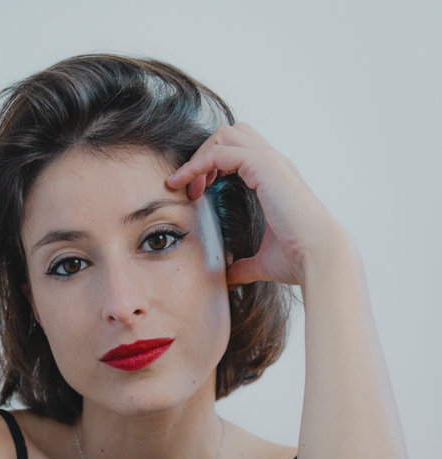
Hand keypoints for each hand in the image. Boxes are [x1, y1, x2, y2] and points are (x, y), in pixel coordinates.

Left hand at [166, 123, 341, 286]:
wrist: (318, 256)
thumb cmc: (298, 258)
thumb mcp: (263, 261)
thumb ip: (244, 265)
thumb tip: (229, 277)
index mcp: (275, 178)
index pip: (238, 152)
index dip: (212, 166)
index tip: (197, 193)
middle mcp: (274, 164)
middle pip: (229, 135)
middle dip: (204, 156)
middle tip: (193, 189)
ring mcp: (270, 161)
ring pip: (224, 135)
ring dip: (200, 157)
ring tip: (187, 186)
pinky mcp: (264, 166)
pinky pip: (221, 151)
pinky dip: (200, 164)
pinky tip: (190, 185)